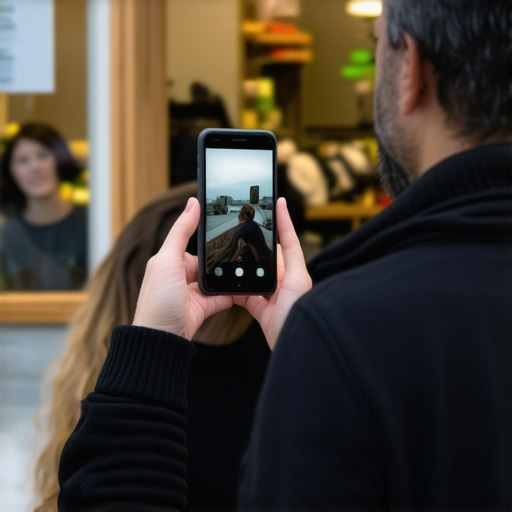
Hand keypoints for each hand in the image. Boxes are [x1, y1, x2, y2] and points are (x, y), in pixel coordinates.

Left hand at [133, 198, 232, 338]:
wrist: (162, 339)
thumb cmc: (157, 300)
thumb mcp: (167, 259)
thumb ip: (181, 231)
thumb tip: (192, 202)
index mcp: (169, 261)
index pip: (192, 243)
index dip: (207, 236)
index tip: (227, 225)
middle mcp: (181, 276)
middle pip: (208, 261)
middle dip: (221, 258)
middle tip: (241, 247)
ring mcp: (193, 293)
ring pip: (217, 278)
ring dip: (229, 275)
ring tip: (246, 266)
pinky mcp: (204, 308)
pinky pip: (224, 296)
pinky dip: (234, 293)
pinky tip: (244, 286)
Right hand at [234, 197, 311, 349]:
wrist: (295, 341)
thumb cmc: (300, 308)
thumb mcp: (297, 274)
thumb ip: (289, 247)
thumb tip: (284, 216)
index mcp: (293, 271)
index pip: (283, 241)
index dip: (276, 222)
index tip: (266, 206)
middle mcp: (283, 283)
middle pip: (263, 258)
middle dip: (250, 247)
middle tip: (236, 230)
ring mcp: (271, 297)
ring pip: (250, 276)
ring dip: (239, 269)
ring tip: (226, 256)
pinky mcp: (260, 311)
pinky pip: (242, 296)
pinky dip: (233, 291)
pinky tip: (224, 284)